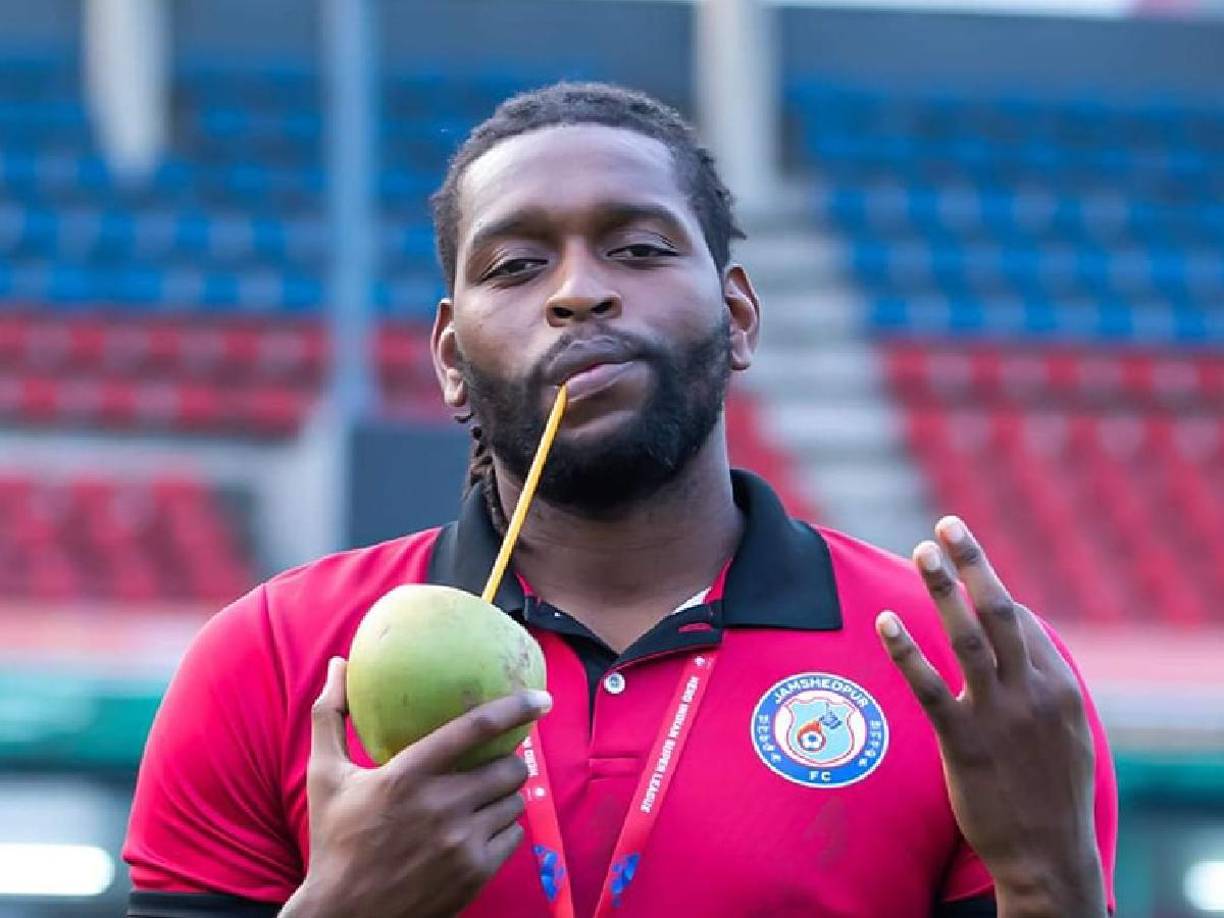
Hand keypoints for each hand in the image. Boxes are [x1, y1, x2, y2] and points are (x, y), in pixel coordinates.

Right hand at [281, 657, 551, 917]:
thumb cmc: (334, 841)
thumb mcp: (324, 775)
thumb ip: (331, 716)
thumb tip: (337, 664)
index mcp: (406, 776)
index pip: (473, 729)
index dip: (514, 708)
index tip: (541, 698)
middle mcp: (440, 807)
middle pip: (508, 767)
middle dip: (510, 760)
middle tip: (497, 762)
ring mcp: (461, 843)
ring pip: (514, 802)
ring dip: (504, 796)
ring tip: (482, 798)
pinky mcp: (475, 873)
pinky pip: (513, 836)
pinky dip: (503, 829)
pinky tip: (480, 830)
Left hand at [876, 517, 1105, 917]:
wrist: (1050, 856)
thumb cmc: (1053, 792)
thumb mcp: (1066, 732)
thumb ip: (1043, 684)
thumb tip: (1020, 640)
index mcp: (1058, 686)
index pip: (1020, 620)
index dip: (990, 584)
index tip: (966, 556)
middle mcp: (1032, 692)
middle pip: (1000, 611)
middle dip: (974, 563)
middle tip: (946, 524)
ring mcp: (999, 716)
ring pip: (968, 636)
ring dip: (944, 588)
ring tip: (923, 551)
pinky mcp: (966, 743)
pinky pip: (931, 688)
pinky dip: (907, 651)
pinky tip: (886, 622)